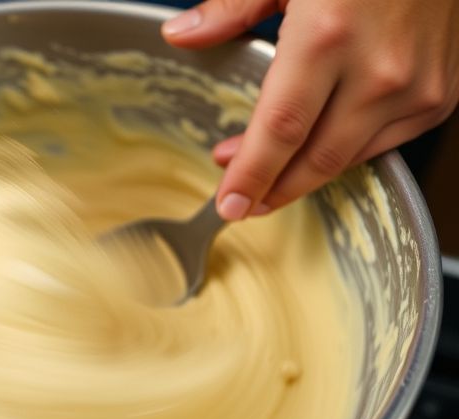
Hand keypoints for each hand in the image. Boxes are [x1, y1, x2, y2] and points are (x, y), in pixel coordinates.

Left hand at [162, 0, 458, 219]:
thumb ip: (231, 7)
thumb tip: (180, 35)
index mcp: (326, 37)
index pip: (278, 131)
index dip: (250, 176)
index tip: (226, 205)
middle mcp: (377, 70)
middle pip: (314, 159)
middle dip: (271, 189)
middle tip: (239, 200)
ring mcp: (416, 86)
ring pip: (348, 158)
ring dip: (302, 175)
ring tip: (266, 174)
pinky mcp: (441, 94)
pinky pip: (383, 143)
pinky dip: (344, 153)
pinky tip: (315, 148)